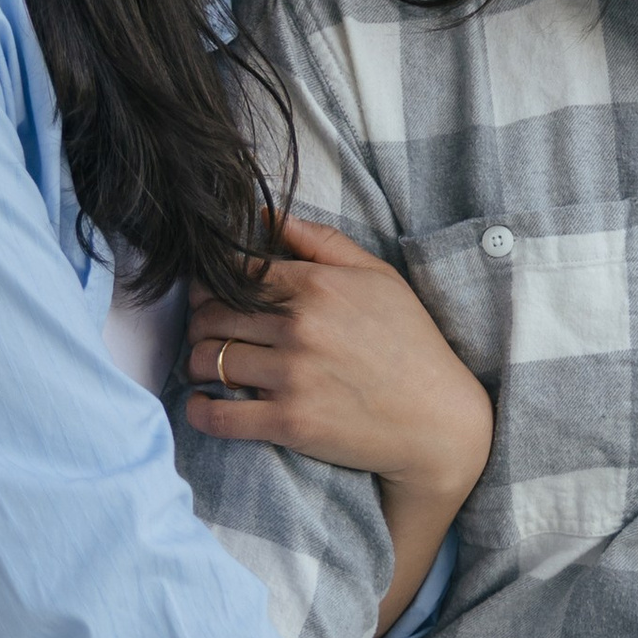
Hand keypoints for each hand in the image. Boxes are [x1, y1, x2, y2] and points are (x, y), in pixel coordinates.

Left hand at [186, 218, 492, 509]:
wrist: (440, 421)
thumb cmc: (411, 343)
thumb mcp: (378, 277)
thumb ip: (321, 242)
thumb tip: (267, 214)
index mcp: (317, 285)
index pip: (234, 272)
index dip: (211, 281)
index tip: (212, 293)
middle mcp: (300, 327)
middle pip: (211, 314)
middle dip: (199, 320)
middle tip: (206, 330)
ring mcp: (292, 376)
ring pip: (207, 359)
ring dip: (197, 362)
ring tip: (207, 365)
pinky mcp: (290, 423)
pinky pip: (218, 415)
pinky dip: (199, 410)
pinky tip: (202, 404)